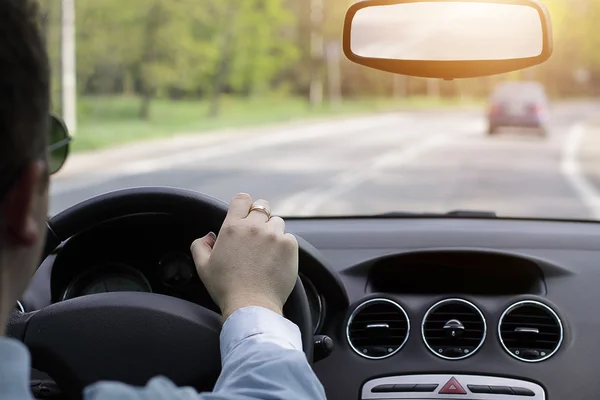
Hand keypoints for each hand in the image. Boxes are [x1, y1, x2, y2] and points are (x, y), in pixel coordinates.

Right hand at [191, 193, 298, 319]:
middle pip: (262, 206)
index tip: (245, 215)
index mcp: (232, 227)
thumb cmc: (226, 288)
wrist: (252, 305)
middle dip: (260, 216)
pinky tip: (276, 261)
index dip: (244, 205)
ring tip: (266, 251)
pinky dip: (284, 246)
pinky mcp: (289, 246)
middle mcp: (254, 227)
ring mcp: (274, 235)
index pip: (242, 199)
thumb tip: (209, 236)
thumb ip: (200, 245)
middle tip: (257, 235)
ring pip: (277, 222)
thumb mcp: (203, 267)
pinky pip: (289, 237)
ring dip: (273, 232)